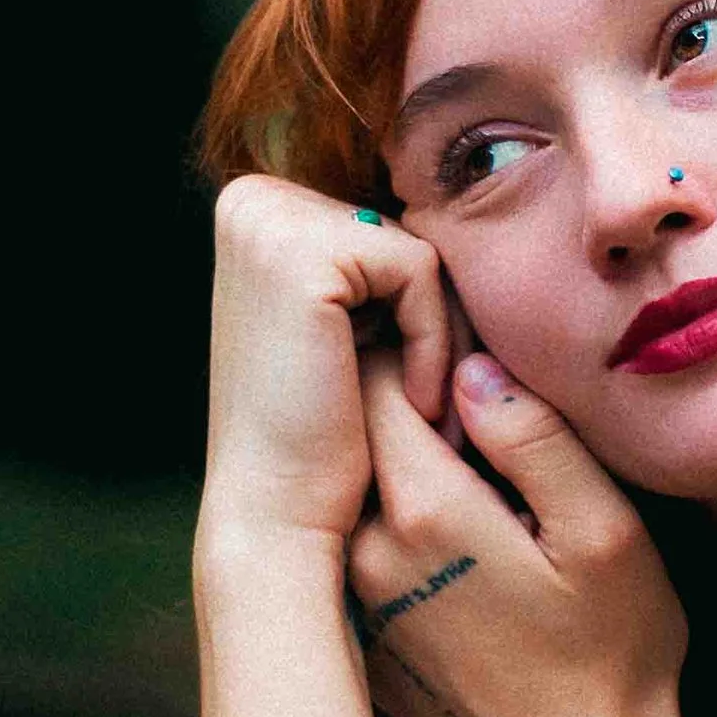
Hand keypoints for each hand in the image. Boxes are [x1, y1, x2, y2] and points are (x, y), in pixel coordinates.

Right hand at [199, 173, 460, 553]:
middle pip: (409, 234)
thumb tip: (463, 215)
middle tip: (434, 405)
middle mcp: (253, 199)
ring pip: (423, 254)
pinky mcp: (302, 254)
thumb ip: (377, 272)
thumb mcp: (350, 330)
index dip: (423, 311)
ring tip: (423, 409)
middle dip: (440, 322)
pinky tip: (413, 403)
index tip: (418, 386)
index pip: (390, 232)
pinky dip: (436, 343)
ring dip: (444, 339)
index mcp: (258, 207)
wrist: (278, 516)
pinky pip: (422, 273)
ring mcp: (268, 219)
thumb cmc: (324, 438)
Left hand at [348, 345, 687, 716]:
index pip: (376, 374)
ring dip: (405, 467)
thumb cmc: (613, 655)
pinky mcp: (361, 634)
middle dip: (409, 402)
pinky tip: (466, 551)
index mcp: (423, 509)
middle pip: (356, 429)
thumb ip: (535, 438)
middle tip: (484, 424)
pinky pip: (362, 546)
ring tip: (482, 489)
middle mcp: (364, 549)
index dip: (426, 349)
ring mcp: (354, 597)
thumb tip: (472, 368)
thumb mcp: (606, 532)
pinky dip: (400, 526)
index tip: (479, 372)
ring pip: (357, 487)